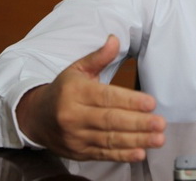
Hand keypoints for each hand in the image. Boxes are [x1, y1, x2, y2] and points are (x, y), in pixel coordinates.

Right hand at [16, 35, 165, 161]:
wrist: (35, 117)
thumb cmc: (63, 90)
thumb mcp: (77, 69)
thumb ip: (99, 56)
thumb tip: (115, 40)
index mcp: (75, 93)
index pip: (106, 97)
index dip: (130, 101)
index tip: (151, 103)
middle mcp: (73, 116)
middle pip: (110, 121)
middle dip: (138, 123)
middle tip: (160, 123)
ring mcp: (75, 137)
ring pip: (109, 140)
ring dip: (136, 140)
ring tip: (158, 139)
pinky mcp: (79, 153)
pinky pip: (103, 154)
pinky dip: (122, 155)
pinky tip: (140, 153)